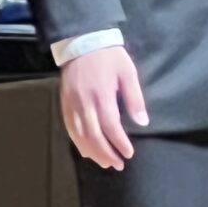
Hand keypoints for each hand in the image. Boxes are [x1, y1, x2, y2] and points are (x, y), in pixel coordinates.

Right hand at [61, 44, 146, 170]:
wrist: (81, 41)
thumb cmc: (109, 57)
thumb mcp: (128, 73)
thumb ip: (134, 98)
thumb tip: (142, 122)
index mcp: (102, 95)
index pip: (110, 126)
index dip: (119, 143)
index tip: (129, 153)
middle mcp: (85, 103)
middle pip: (94, 135)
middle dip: (106, 153)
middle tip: (118, 165)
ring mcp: (72, 104)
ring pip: (80, 135)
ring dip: (92, 152)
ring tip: (104, 163)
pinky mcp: (65, 103)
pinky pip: (69, 128)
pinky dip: (78, 142)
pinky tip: (86, 151)